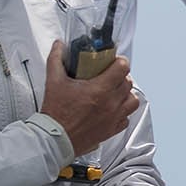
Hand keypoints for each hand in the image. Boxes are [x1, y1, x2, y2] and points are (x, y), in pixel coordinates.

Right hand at [39, 41, 138, 156]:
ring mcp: (113, 118)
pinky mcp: (111, 130)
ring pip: (132, 101)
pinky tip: (112, 110)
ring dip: (126, 94)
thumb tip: (58, 45)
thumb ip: (56, 60)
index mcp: (100, 89)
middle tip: (110, 75)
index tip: (113, 61)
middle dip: (121, 76)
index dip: (119, 61)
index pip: (123, 68)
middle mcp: (111, 103)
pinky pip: (126, 118)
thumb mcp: (54, 81)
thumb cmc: (56, 113)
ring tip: (115, 92)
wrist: (55, 139)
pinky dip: (122, 112)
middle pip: (128, 83)